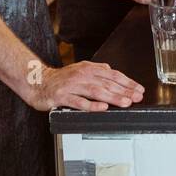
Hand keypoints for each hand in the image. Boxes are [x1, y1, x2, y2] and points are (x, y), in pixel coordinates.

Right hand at [29, 61, 144, 111]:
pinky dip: (91, 105)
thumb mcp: (79, 70)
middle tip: (137, 97)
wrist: (37, 82)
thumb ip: (96, 70)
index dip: (127, 82)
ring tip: (125, 102)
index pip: (112, 74)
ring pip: (96, 91)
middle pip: (107, 83)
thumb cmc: (60, 79)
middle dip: (124, 90)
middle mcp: (81, 75)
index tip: (139, 89)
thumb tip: (111, 70)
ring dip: (112, 97)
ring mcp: (72, 86)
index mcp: (88, 69)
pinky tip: (102, 107)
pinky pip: (79, 102)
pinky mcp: (62, 96)